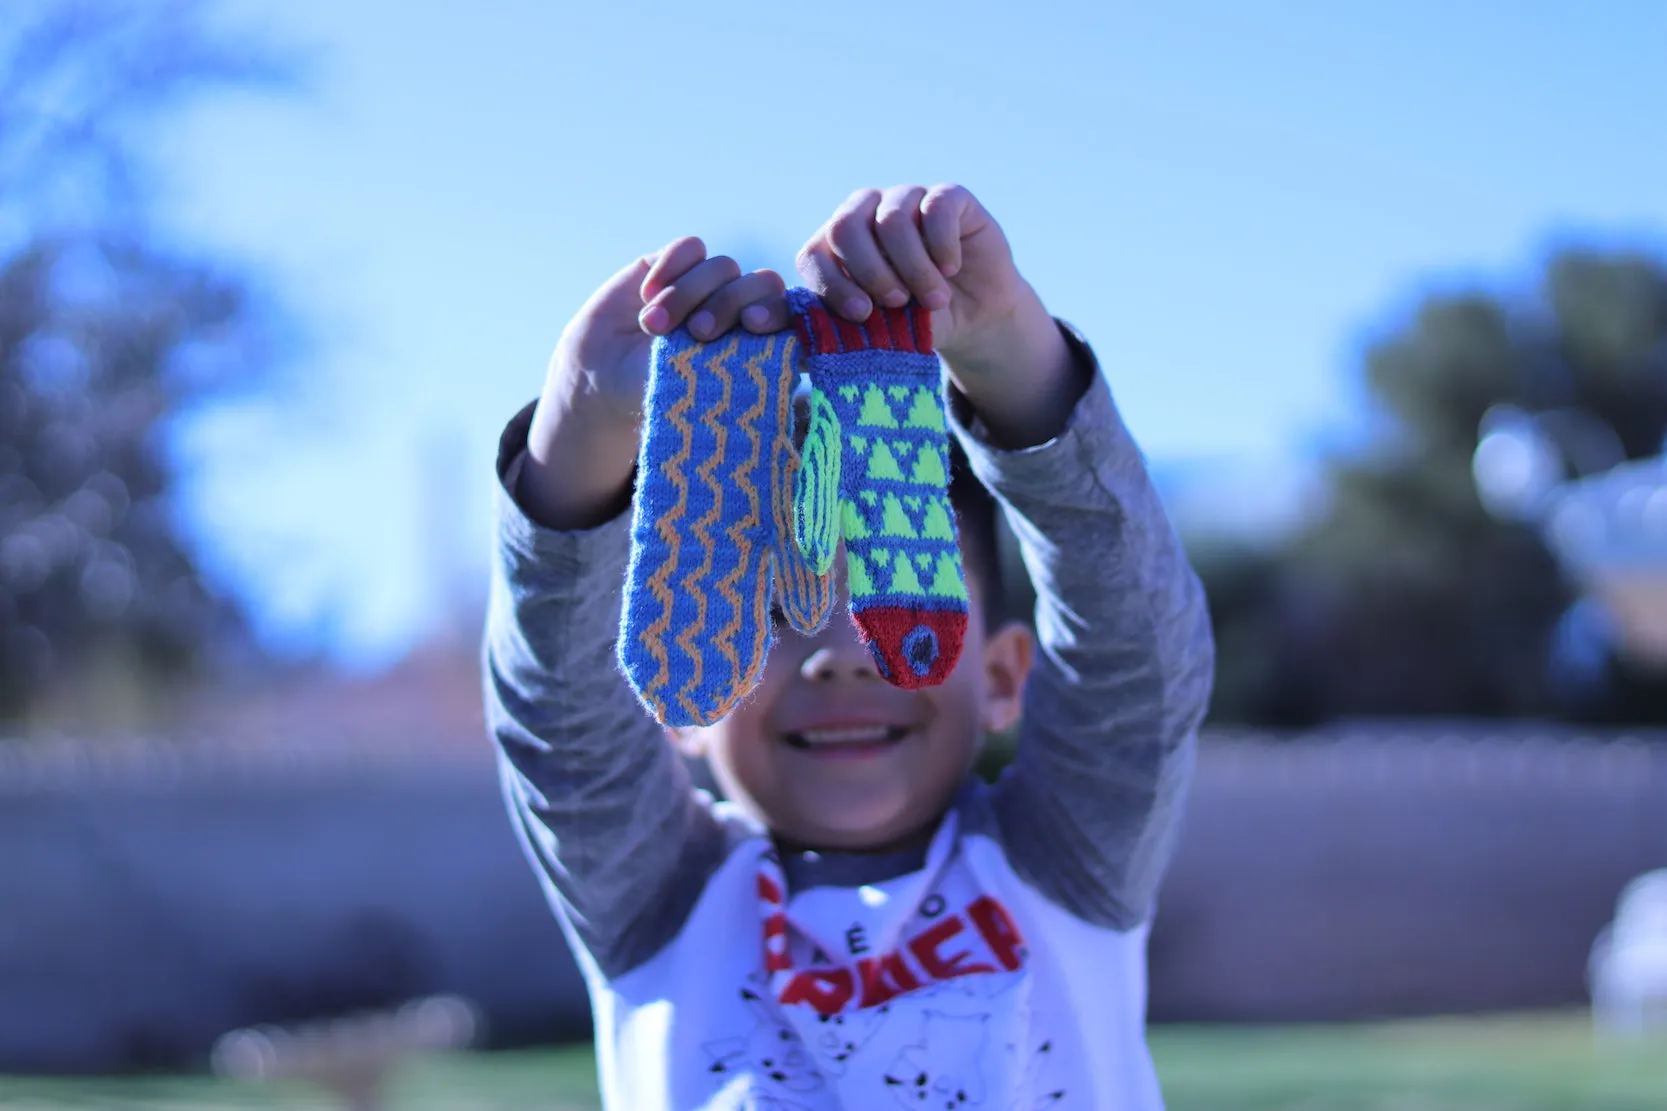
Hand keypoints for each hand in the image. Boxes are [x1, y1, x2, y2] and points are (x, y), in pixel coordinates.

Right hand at [519, 238, 790, 528]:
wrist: (601, 380)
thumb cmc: (658, 394)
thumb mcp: (699, 389)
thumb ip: (740, 367)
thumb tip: (787, 357)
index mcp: (756, 342)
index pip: (786, 314)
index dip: (776, 311)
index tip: (754, 324)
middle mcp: (738, 309)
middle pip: (762, 283)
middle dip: (730, 304)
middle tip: (699, 332)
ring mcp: (707, 284)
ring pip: (722, 267)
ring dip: (688, 295)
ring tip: (653, 327)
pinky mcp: (674, 264)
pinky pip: (690, 249)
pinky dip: (672, 267)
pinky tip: (647, 295)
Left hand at [796, 184, 1085, 448]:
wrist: (972, 320)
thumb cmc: (908, 327)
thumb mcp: (863, 335)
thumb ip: (809, 328)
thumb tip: (750, 323)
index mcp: (834, 245)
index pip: (814, 252)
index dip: (833, 285)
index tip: (860, 315)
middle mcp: (865, 214)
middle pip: (845, 226)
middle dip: (869, 273)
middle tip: (892, 305)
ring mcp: (905, 199)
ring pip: (893, 219)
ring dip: (913, 268)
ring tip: (931, 300)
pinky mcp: (948, 196)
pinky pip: (936, 206)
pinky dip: (942, 245)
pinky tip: (951, 270)